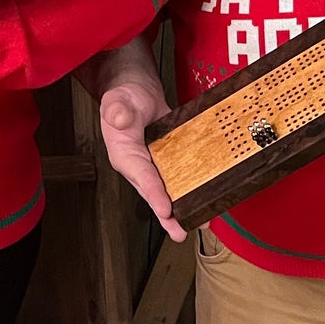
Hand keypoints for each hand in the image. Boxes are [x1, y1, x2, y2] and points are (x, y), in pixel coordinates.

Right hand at [100, 79, 186, 241]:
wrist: (136, 91)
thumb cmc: (125, 97)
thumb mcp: (118, 101)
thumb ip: (118, 110)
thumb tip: (119, 118)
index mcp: (124, 154)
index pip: (140, 175)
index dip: (153, 193)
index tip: (164, 209)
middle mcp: (139, 165)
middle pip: (153, 193)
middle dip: (167, 215)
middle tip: (180, 232)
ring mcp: (154, 165)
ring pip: (168, 190)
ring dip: (182, 208)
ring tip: (200, 222)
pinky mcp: (168, 160)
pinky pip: (180, 176)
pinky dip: (192, 187)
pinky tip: (206, 197)